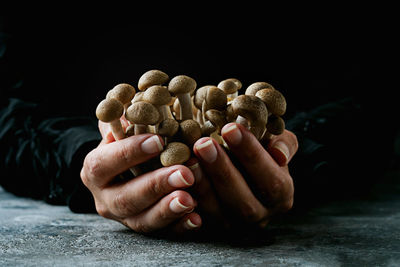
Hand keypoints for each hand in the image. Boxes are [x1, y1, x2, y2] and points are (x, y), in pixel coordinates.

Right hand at [80, 120, 201, 233]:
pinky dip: (180, 227)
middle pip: (126, 197)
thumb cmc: (127, 145)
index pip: (104, 163)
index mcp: (95, 171)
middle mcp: (106, 199)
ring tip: (190, 199)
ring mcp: (126, 218)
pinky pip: (164, 234)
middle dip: (156, 185)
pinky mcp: (148, 229)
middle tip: (184, 173)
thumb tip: (125, 105)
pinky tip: (197, 219)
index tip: (158, 141)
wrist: (126, 173)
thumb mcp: (119, 131)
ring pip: (143, 220)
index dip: (130, 153)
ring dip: (168, 210)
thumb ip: (119, 121)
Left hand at [191, 123, 297, 229]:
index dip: (250, 154)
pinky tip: (179, 178)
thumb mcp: (274, 140)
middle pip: (244, 201)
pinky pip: (199, 219)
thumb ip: (283, 143)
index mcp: (282, 195)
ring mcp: (235, 226)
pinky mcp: (212, 228)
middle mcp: (261, 216)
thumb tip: (279, 154)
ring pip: (219, 213)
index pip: (271, 179)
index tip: (230, 128)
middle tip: (203, 143)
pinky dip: (189, 199)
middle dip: (222, 170)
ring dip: (203, 186)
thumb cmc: (257, 147)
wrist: (237, 163)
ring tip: (189, 159)